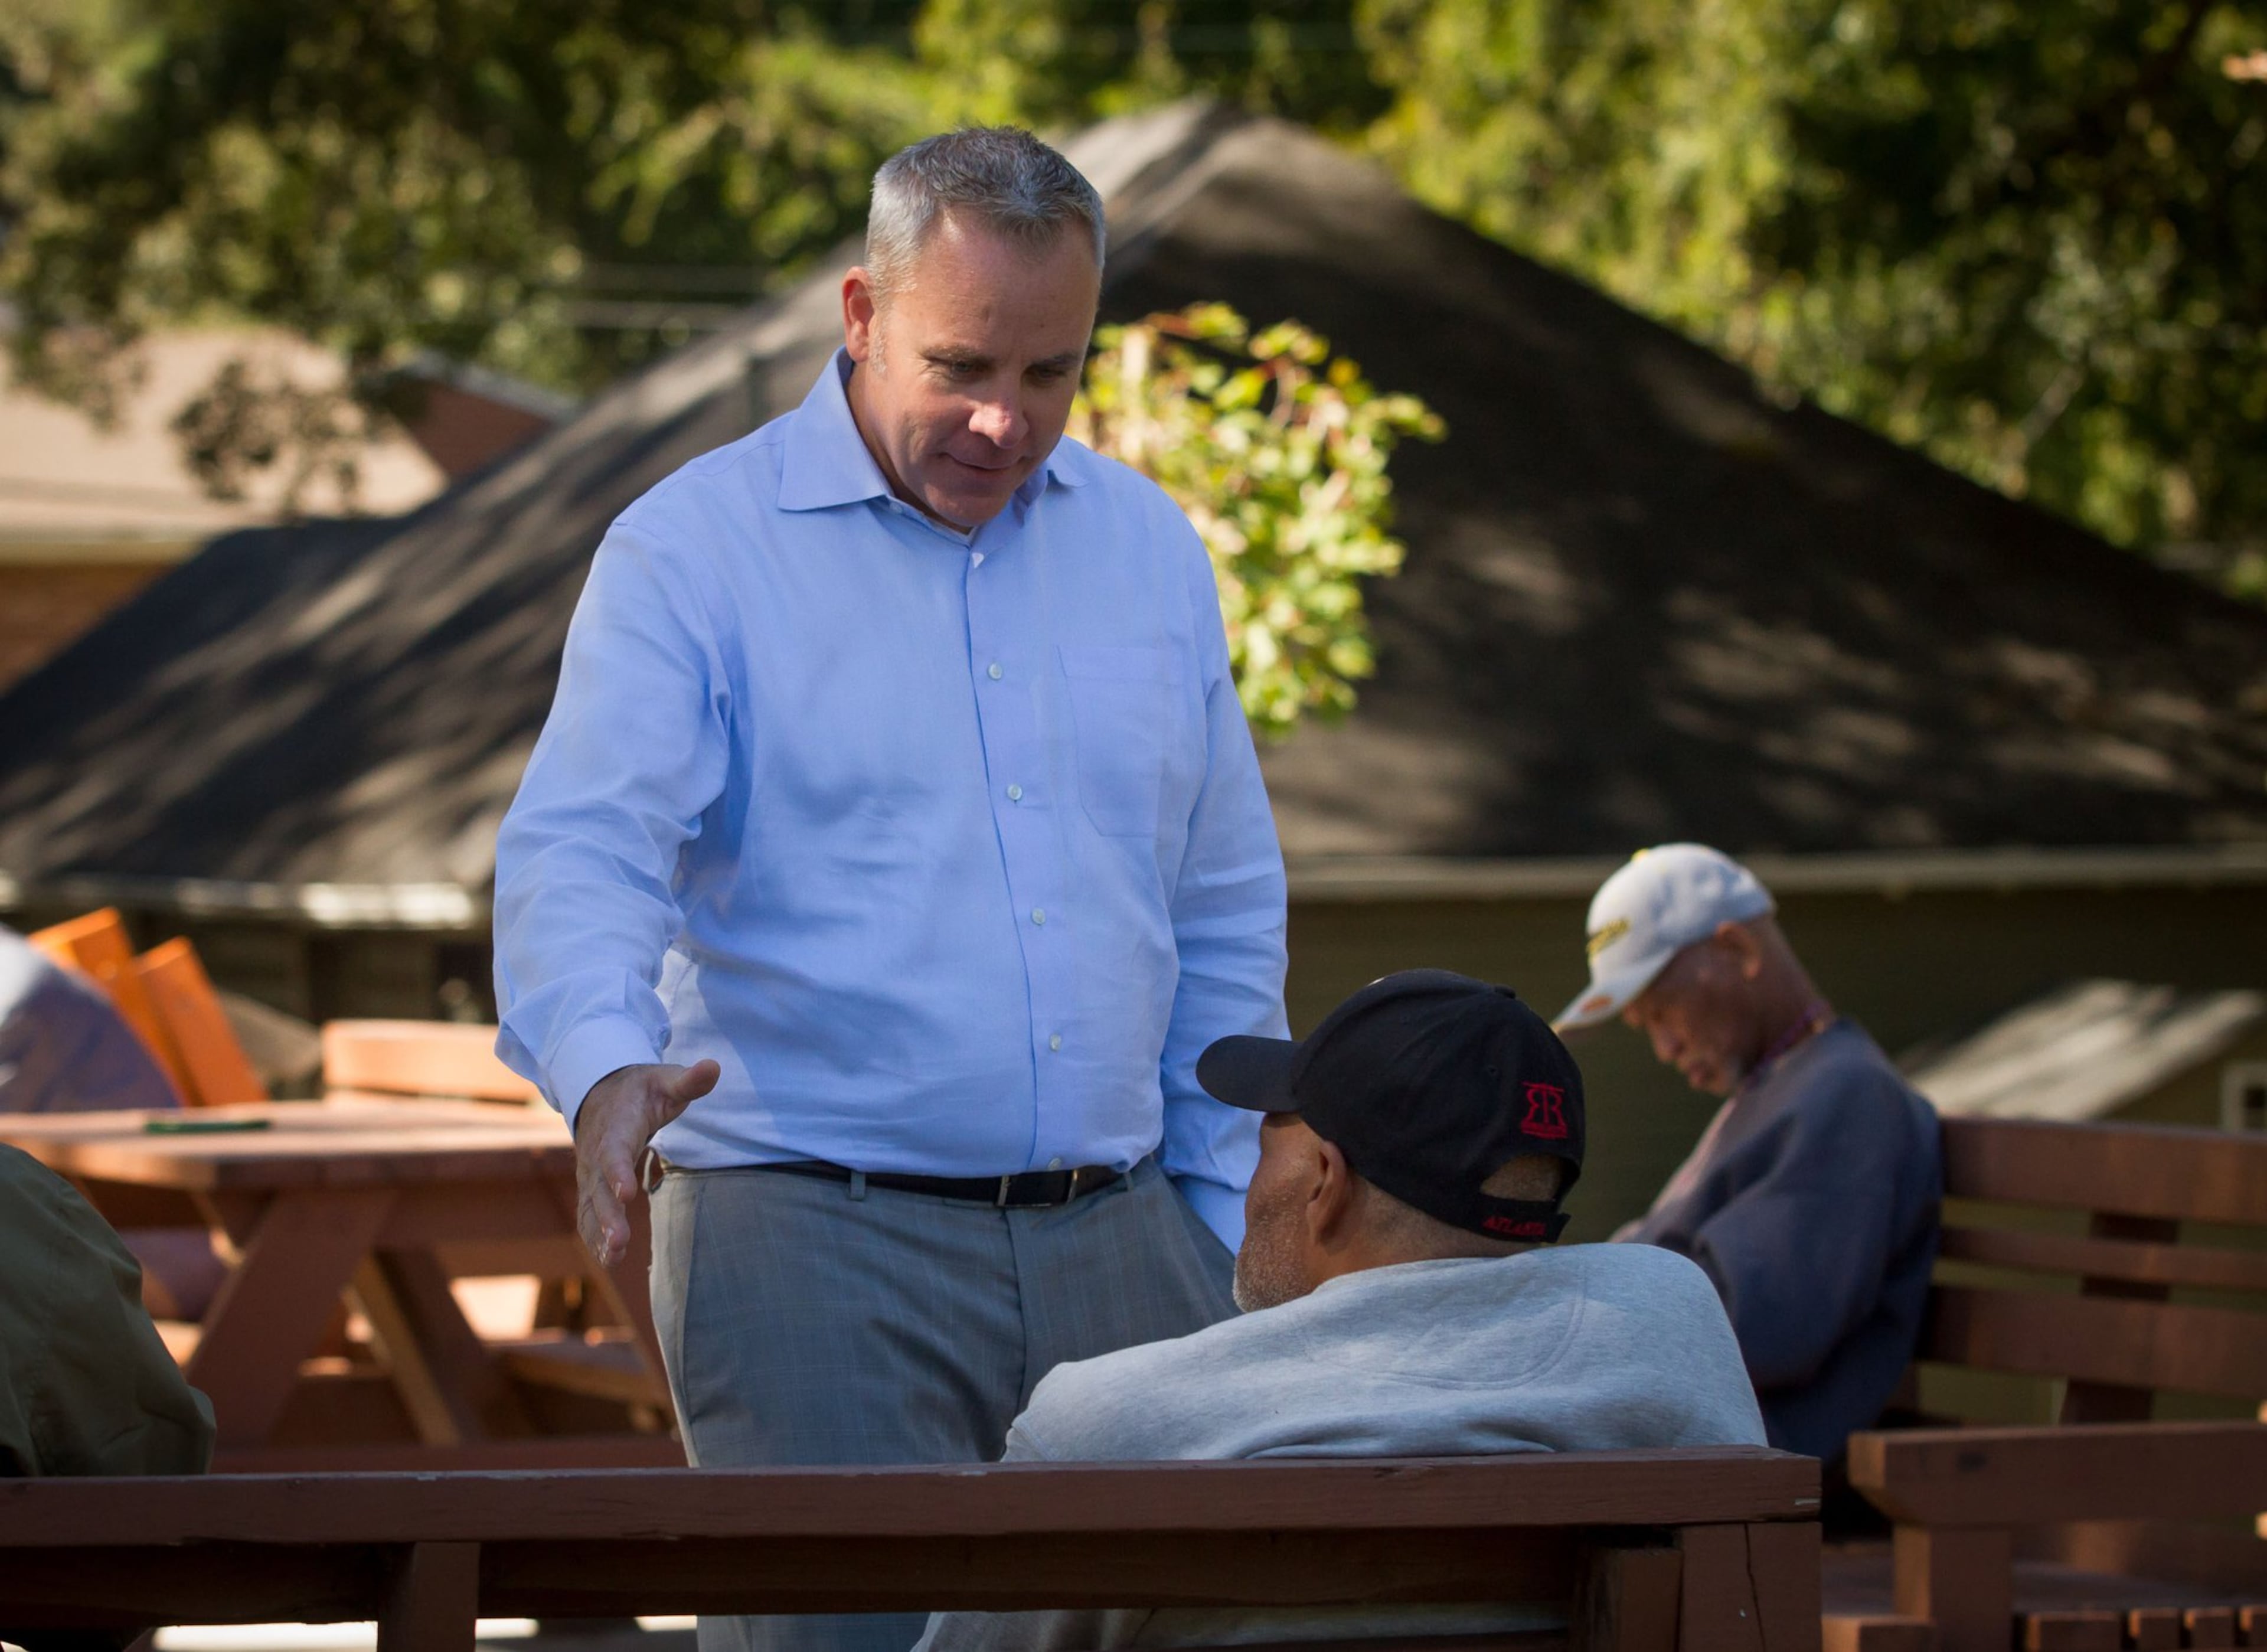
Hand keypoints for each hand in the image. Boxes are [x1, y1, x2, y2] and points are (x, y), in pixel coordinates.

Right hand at [573, 1060, 719, 1265]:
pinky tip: (609, 1260)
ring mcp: (590, 1173)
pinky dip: (595, 1237)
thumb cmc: (641, 1089)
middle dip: (608, 1215)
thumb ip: (689, 1080)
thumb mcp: (665, 1079)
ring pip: (591, 1206)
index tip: (627, 1193)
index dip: (618, 1172)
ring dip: (600, 1232)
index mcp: (616, 1126)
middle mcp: (597, 1153)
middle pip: (599, 1187)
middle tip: (619, 1240)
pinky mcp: (591, 1187)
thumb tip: (714, 1067)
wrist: (601, 1092)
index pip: (614, 1151)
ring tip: (614, 1257)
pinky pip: (588, 1215)